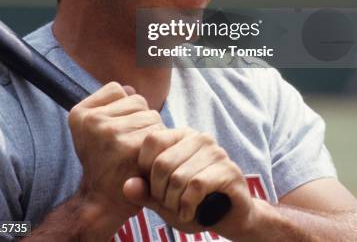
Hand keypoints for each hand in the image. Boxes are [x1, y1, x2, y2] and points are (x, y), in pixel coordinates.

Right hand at [68, 82, 163, 225]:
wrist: (101, 203)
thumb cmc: (102, 163)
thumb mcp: (91, 131)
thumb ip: (109, 105)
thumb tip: (131, 88)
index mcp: (80, 113)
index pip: (117, 90)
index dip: (123, 109)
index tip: (114, 131)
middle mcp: (93, 120)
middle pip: (138, 101)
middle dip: (139, 120)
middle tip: (127, 146)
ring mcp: (111, 133)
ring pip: (152, 116)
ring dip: (151, 133)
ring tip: (137, 153)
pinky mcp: (131, 148)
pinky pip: (159, 132)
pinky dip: (159, 146)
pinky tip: (146, 159)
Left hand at [123, 127, 256, 238]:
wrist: (229, 218)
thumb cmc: (193, 205)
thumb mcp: (162, 200)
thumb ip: (144, 192)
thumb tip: (127, 186)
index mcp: (181, 136)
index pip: (151, 141)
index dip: (146, 171)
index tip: (155, 190)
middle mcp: (199, 138)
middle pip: (162, 163)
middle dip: (160, 193)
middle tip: (169, 205)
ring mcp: (216, 152)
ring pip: (178, 177)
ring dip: (175, 203)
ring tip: (182, 209)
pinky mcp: (228, 170)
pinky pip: (196, 186)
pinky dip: (188, 206)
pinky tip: (192, 213)